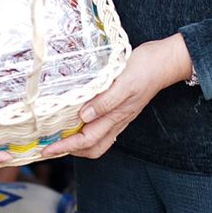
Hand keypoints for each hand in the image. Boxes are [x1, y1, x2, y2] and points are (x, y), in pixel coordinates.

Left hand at [46, 35, 193, 159]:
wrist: (165, 61)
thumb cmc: (146, 68)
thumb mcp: (124, 82)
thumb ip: (105, 101)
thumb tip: (84, 117)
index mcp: (116, 116)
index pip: (87, 140)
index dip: (65, 147)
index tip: (47, 150)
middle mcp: (117, 120)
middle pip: (91, 147)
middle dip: (69, 151)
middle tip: (48, 146)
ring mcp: (120, 116)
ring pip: (96, 140)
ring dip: (77, 143)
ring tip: (59, 137)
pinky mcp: (120, 109)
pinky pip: (101, 128)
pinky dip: (86, 130)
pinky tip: (76, 121)